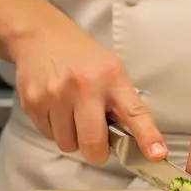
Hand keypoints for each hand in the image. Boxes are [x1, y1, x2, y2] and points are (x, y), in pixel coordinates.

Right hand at [11, 22, 166, 165]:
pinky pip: (49, 135)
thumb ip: (122, 103)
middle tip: (97, 143)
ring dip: (73, 137)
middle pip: (93, 143)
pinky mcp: (33, 102)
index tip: (157, 154)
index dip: (148, 137)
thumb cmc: (81, 57)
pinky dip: (55, 129)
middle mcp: (84, 86)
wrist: (41, 36)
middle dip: (96, 152)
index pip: (135, 112)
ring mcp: (56, 94)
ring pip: (68, 144)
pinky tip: (56, 108)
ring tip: (72, 113)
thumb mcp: (111, 70)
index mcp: (111, 77)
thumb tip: (132, 141)